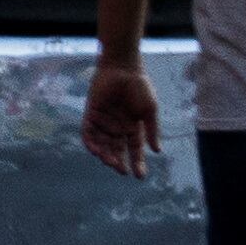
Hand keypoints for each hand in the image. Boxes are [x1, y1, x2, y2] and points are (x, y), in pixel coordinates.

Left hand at [84, 62, 159, 176]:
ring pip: (102, 144)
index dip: (137, 162)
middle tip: (122, 170)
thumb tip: (157, 151)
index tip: (139, 176)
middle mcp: (117, 127)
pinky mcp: (90, 115)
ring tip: (110, 162)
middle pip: (117, 150)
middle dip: (119, 162)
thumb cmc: (139, 87)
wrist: (123, 69)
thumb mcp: (149, 110)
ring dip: (105, 155)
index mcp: (133, 127)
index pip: (135, 149)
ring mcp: (103, 122)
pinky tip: (96, 151)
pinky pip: (88, 134)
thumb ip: (151, 130)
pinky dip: (91, 143)